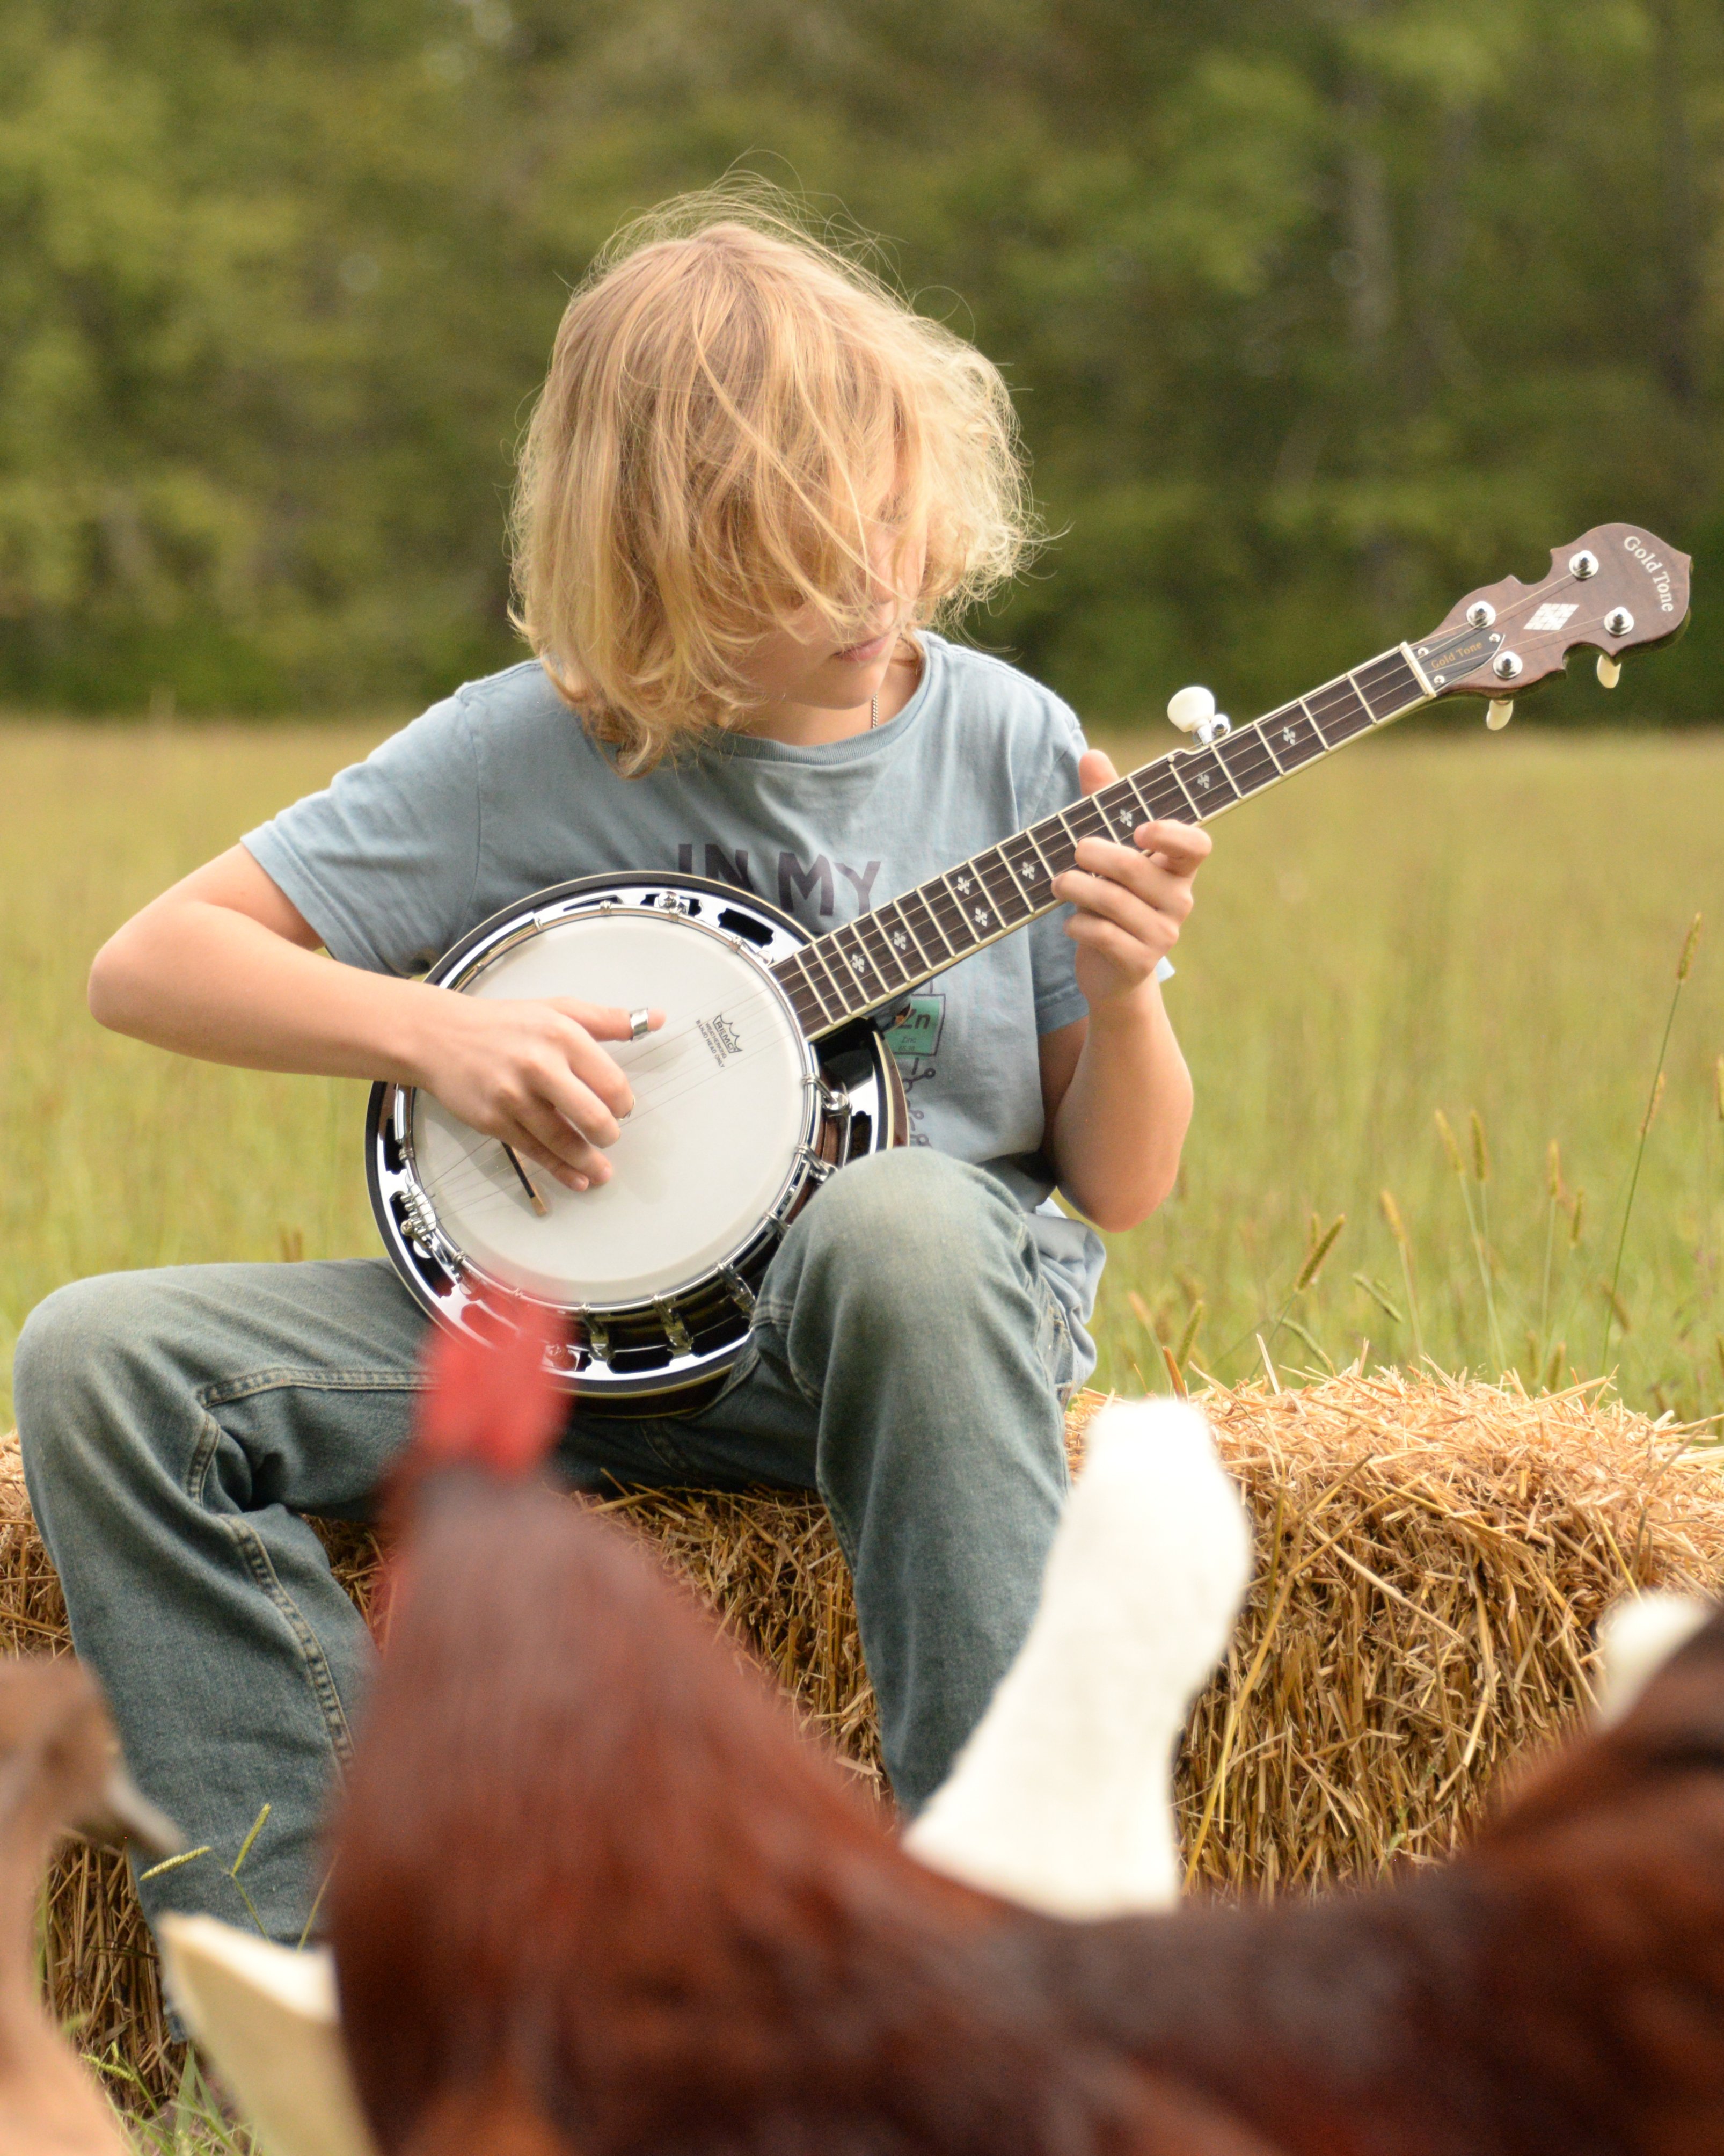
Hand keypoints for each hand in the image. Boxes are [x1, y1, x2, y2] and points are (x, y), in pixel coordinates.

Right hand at [408, 992, 663, 1191]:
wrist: (440, 1036)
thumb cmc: (505, 1024)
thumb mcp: (558, 1010)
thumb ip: (608, 1019)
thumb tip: (656, 1018)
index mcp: (562, 1035)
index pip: (611, 1082)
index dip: (624, 1103)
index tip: (622, 1108)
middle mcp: (539, 1066)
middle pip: (593, 1116)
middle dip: (609, 1134)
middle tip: (609, 1134)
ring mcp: (515, 1097)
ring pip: (564, 1141)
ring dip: (590, 1162)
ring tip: (603, 1171)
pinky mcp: (495, 1121)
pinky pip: (536, 1153)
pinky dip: (562, 1171)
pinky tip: (579, 1179)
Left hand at [1052, 749, 1211, 1011]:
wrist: (1111, 971)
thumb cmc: (1111, 897)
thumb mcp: (1108, 852)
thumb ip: (1103, 804)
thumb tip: (1092, 754)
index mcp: (1178, 869)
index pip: (1196, 845)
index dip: (1171, 833)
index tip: (1139, 830)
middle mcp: (1179, 900)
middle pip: (1135, 868)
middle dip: (1095, 854)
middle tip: (1073, 850)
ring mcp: (1163, 934)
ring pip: (1114, 902)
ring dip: (1076, 887)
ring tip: (1058, 883)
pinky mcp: (1139, 962)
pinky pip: (1103, 935)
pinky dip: (1078, 925)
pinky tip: (1070, 923)